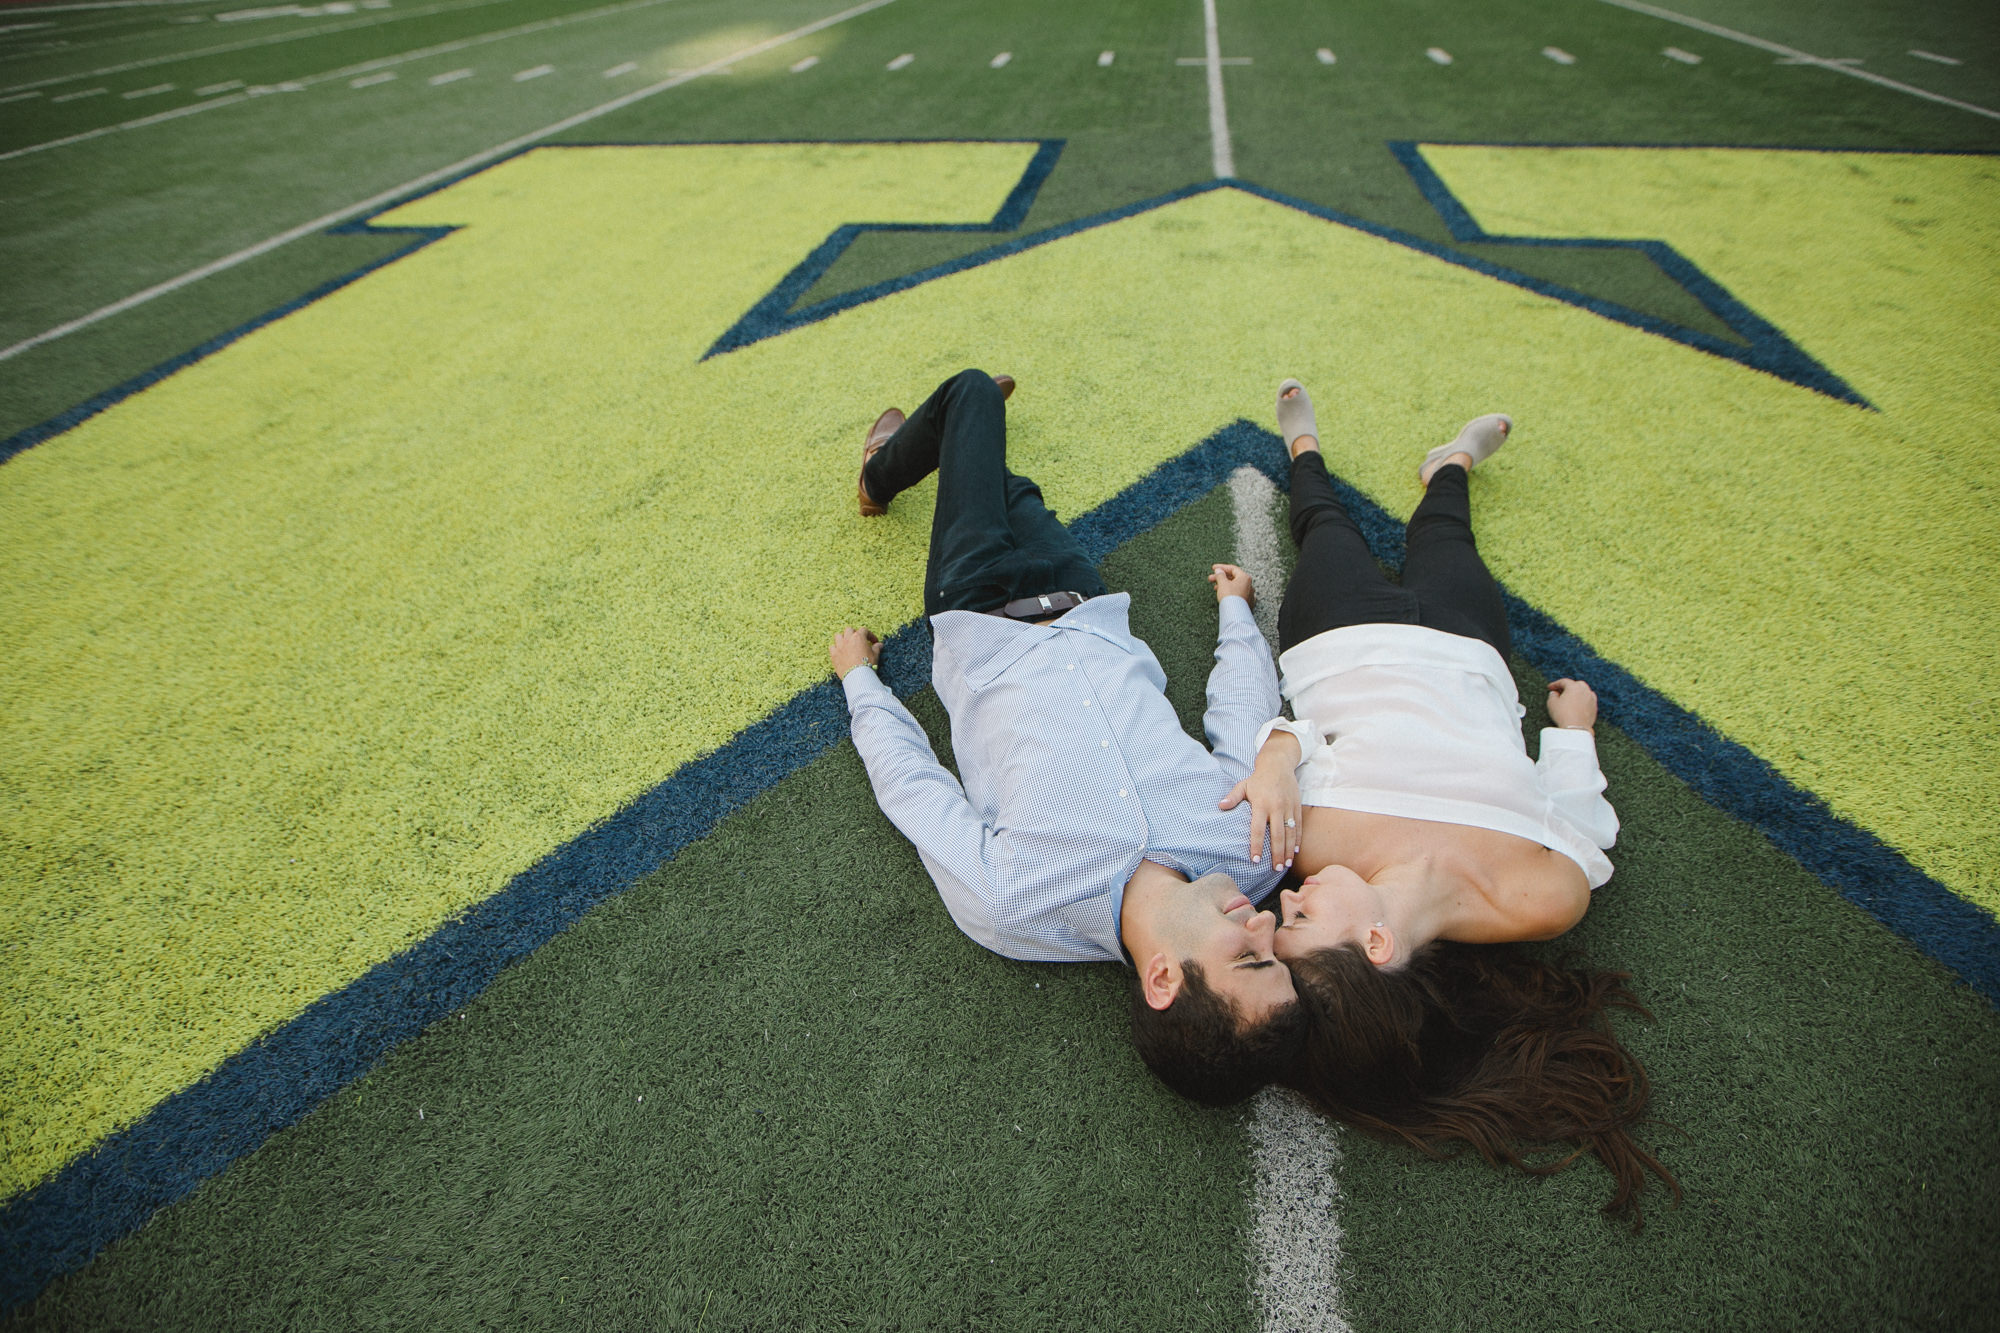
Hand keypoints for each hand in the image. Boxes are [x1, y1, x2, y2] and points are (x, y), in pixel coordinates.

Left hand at [830, 627, 881, 679]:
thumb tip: (879, 645)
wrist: (857, 676)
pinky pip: (832, 647)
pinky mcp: (834, 654)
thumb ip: (876, 648)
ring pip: (838, 636)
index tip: (873, 642)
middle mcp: (848, 639)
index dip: (870, 635)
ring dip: (843, 638)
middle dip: (854, 633)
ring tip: (847, 644)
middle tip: (858, 641)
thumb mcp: (875, 655)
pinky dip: (835, 648)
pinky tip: (839, 652)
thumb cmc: (867, 664)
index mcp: (859, 637)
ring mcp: (839, 646)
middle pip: (849, 630)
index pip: (864, 630)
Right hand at [1209, 563, 1254, 607]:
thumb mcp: (1222, 583)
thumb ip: (1220, 575)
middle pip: (1234, 578)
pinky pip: (1238, 594)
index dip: (1222, 567)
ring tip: (1215, 588)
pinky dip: (1230, 592)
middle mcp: (1249, 585)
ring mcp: (1249, 594)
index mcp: (1245, 578)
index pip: (1233, 569)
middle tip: (1211, 579)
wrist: (1235, 614)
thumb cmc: (1230, 597)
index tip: (1213, 568)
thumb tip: (1219, 570)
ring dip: (1225, 585)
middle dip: (1221, 578)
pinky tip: (1225, 594)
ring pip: (1236, 586)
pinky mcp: (1248, 603)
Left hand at [1220, 733, 1302, 867]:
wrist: (1278, 764)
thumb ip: (1233, 797)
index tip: (1255, 860)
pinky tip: (1295, 852)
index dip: (1256, 845)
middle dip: (1277, 853)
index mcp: (1261, 804)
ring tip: (1286, 865)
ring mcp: (1289, 808)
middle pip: (1277, 835)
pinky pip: (1299, 826)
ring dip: (1289, 850)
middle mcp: (1276, 807)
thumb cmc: (1258, 779)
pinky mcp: (1297, 807)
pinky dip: (1298, 839)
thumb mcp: (1243, 785)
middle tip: (1276, 869)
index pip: (1257, 829)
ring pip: (1290, 833)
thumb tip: (1220, 806)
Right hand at [1547, 678, 1597, 730]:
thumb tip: (1554, 693)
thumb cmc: (1563, 715)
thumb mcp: (1551, 703)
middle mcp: (1585, 690)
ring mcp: (1591, 699)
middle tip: (1560, 692)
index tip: (1550, 688)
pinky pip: (1588, 700)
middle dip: (1568, 686)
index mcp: (1574, 687)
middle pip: (1577, 684)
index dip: (1555, 684)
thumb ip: (1552, 695)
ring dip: (1577, 693)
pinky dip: (1583, 700)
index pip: (1564, 681)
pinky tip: (1577, 705)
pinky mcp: (1594, 708)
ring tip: (1570, 698)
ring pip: (1584, 691)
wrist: (1576, 729)